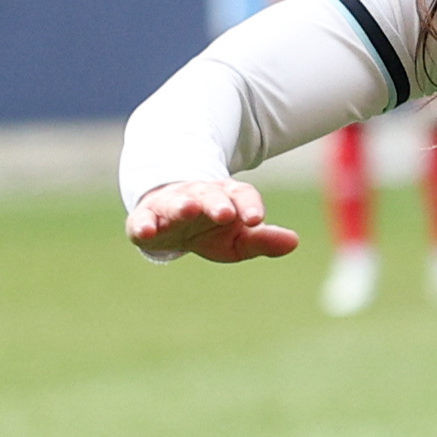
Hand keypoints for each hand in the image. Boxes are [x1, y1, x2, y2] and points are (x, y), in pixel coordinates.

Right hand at [126, 178, 299, 262]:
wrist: (173, 217)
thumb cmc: (212, 228)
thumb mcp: (238, 238)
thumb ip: (263, 240)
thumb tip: (294, 241)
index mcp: (227, 197)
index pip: (242, 195)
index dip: (249, 206)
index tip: (257, 219)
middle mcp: (199, 195)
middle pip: (210, 195)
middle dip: (217, 202)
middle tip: (225, 212)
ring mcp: (172, 203)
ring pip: (177, 201)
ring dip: (182, 204)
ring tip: (188, 208)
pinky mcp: (146, 216)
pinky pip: (142, 219)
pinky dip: (143, 224)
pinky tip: (145, 231)